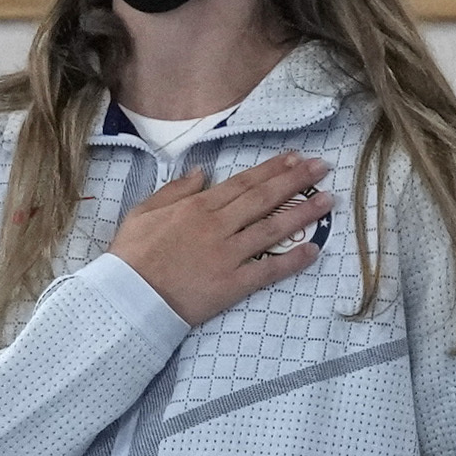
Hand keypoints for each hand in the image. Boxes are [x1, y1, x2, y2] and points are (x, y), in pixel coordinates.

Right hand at [105, 152, 331, 326]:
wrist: (125, 297)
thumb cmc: (131, 255)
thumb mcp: (143, 213)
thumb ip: (174, 190)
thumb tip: (202, 172)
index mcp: (197, 207)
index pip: (242, 183)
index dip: (271, 169)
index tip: (295, 158)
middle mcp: (217, 226)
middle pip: (263, 199)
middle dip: (296, 181)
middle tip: (323, 167)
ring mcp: (227, 255)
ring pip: (272, 229)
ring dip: (303, 213)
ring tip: (329, 200)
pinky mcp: (232, 284)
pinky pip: (268, 270)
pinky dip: (293, 261)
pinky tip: (315, 250)